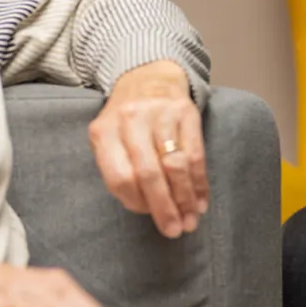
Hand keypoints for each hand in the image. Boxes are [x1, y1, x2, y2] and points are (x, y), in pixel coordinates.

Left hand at [88, 60, 208, 238]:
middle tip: (174, 230)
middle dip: (163, 208)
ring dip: (185, 199)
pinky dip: (199, 182)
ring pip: (175, 166)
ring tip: (190, 220)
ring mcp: (160, 115)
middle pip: (149, 174)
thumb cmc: (125, 119)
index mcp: (104, 130)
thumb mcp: (107, 137)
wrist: (148, 76)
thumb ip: (117, 169)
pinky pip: (195, 154)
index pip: (119, 177)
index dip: (135, 202)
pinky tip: (200, 200)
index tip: (147, 215)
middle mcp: (131, 120)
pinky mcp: (186, 113)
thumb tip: (145, 208)